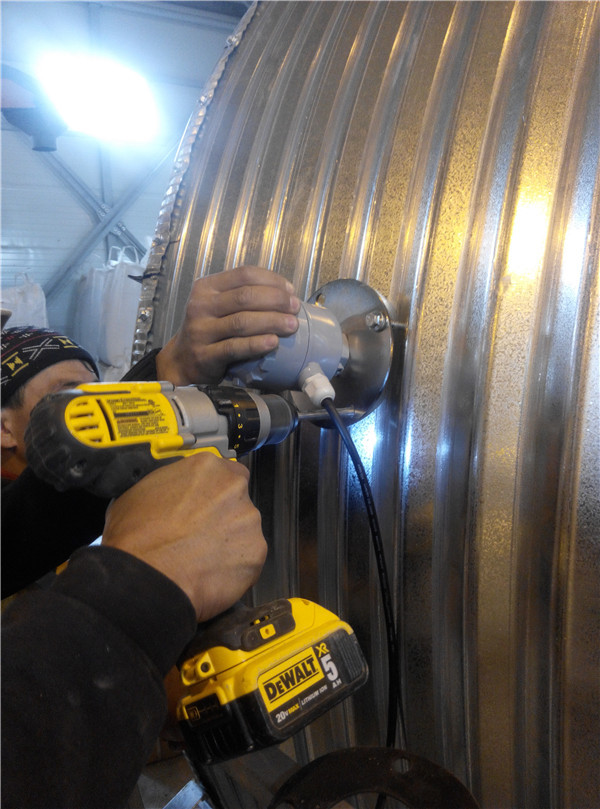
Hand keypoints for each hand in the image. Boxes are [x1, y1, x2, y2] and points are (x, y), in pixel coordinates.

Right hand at [101, 453, 266, 620]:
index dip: (214, 492)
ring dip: (230, 542)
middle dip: (222, 517)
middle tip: (200, 535)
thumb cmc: (136, 538)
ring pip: (244, 530)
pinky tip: (210, 573)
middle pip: (237, 500)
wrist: (144, 578)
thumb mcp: (140, 491)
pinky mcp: (256, 552)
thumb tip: (174, 493)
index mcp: (206, 467)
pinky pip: (248, 559)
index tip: (205, 505)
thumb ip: (172, 484)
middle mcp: (233, 488)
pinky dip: (235, 567)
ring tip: (201, 558)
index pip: (226, 471)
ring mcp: (248, 520)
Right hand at [155, 266, 300, 384]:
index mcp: (207, 287)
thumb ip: (242, 296)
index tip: (290, 290)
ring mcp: (201, 330)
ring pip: (242, 321)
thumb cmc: (209, 329)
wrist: (182, 360)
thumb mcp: (218, 305)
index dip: (271, 280)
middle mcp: (201, 305)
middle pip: (245, 297)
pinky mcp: (205, 355)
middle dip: (276, 301)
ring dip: (272, 321)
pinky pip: (235, 347)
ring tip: (292, 325)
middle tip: (295, 308)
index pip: (244, 275)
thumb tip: (285, 294)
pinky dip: (256, 344)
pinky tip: (273, 342)